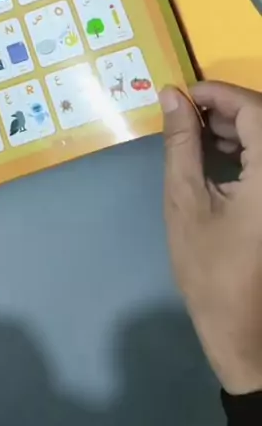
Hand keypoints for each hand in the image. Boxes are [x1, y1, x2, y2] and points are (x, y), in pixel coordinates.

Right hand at [161, 81, 261, 394]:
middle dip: (226, 109)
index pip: (254, 108)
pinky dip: (251, 149)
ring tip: (196, 136)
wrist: (244, 332)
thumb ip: (181, 143)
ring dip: (239, 127)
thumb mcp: (186, 201)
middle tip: (184, 115)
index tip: (182, 94)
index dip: (217, 93)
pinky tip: (220, 158)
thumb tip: (172, 96)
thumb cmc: (211, 270)